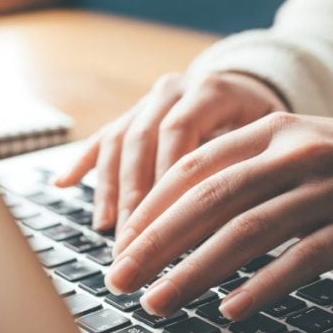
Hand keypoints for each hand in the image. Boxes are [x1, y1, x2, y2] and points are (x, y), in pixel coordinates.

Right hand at [53, 71, 286, 232]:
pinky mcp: (133, 114)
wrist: (253, 89)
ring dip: (110, 189)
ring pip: (119, 141)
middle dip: (134, 197)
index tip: (162, 226)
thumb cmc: (269, 128)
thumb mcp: (270, 141)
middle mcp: (175, 89)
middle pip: (143, 141)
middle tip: (131, 243)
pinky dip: (83, 162)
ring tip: (107, 230)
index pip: (180, 135)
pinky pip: (103, 137)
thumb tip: (238, 224)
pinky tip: (62, 184)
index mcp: (211, 91)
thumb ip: (250, 168)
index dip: (166, 181)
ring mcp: (149, 100)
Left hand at [104, 112, 332, 319]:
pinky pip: (299, 260)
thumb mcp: (293, 149)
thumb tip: (170, 219)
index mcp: (271, 130)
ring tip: (159, 302)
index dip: (151, 208)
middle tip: (120, 279)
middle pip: (211, 198)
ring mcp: (328, 189)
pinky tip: (229, 311)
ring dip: (195, 272)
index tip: (120, 244)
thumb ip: (240, 171)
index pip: (194, 167)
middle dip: (157, 243)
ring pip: (247, 232)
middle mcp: (296, 153)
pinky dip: (260, 287)